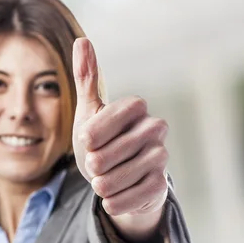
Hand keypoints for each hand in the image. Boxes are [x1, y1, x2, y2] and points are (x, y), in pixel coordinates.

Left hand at [71, 38, 168, 217]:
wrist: (118, 179)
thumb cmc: (101, 141)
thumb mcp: (89, 111)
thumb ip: (87, 78)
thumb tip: (82, 40)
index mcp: (136, 108)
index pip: (108, 120)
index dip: (93, 134)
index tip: (87, 139)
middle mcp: (155, 129)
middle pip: (108, 154)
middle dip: (93, 164)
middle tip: (96, 164)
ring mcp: (161, 158)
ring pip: (117, 178)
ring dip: (101, 184)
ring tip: (103, 180)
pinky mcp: (161, 187)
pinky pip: (128, 199)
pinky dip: (113, 202)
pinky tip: (113, 197)